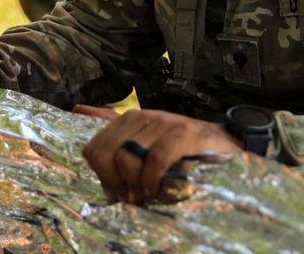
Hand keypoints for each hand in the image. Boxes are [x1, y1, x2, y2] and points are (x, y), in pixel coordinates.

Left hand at [76, 105, 242, 204]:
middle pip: (106, 155)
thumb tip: (77, 107)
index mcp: (129, 120)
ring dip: (135, 184)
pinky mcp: (184, 133)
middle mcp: (143, 116)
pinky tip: (157, 188)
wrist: (225, 148)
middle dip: (116, 182)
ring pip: (127, 157)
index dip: (103, 177)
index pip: (93, 150)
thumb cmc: (182, 154)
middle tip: (133, 196)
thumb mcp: (146, 148)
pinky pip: (155, 158)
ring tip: (147, 194)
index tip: (119, 191)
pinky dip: (153, 178)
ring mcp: (164, 122)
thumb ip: (116, 137)